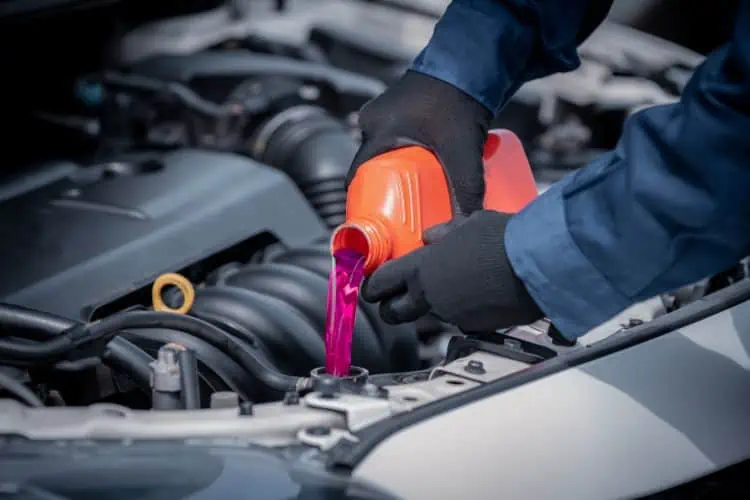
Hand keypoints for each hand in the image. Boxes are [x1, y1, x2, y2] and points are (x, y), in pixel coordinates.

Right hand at [348, 70, 491, 214]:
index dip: (364, 202)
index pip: (358, 177)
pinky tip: (422, 169)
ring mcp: (386, 113)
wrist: (470, 61)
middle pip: (374, 168)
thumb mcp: (461, 150)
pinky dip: (404, 155)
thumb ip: (467, 188)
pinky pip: (395, 139)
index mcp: (376, 131)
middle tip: (402, 214)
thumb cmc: (457, 99)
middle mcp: (374, 121)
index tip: (376, 222)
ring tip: (415, 195)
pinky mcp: (401, 109)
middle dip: (386, 191)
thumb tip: (469, 223)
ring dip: (397, 173)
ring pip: (386, 154)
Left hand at [361, 210, 543, 331]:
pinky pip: (461, 320)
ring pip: (431, 315)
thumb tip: (432, 236)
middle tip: (396, 301)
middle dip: (392, 308)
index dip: (373, 287)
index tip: (372, 287)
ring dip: (434, 307)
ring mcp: (452, 315)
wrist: (537, 264)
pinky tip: (480, 295)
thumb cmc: (503, 239)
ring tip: (452, 289)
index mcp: (422, 268)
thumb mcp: (469, 225)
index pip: (381, 283)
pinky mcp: (476, 327)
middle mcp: (431, 296)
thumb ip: (445, 233)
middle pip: (395, 313)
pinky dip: (465, 311)